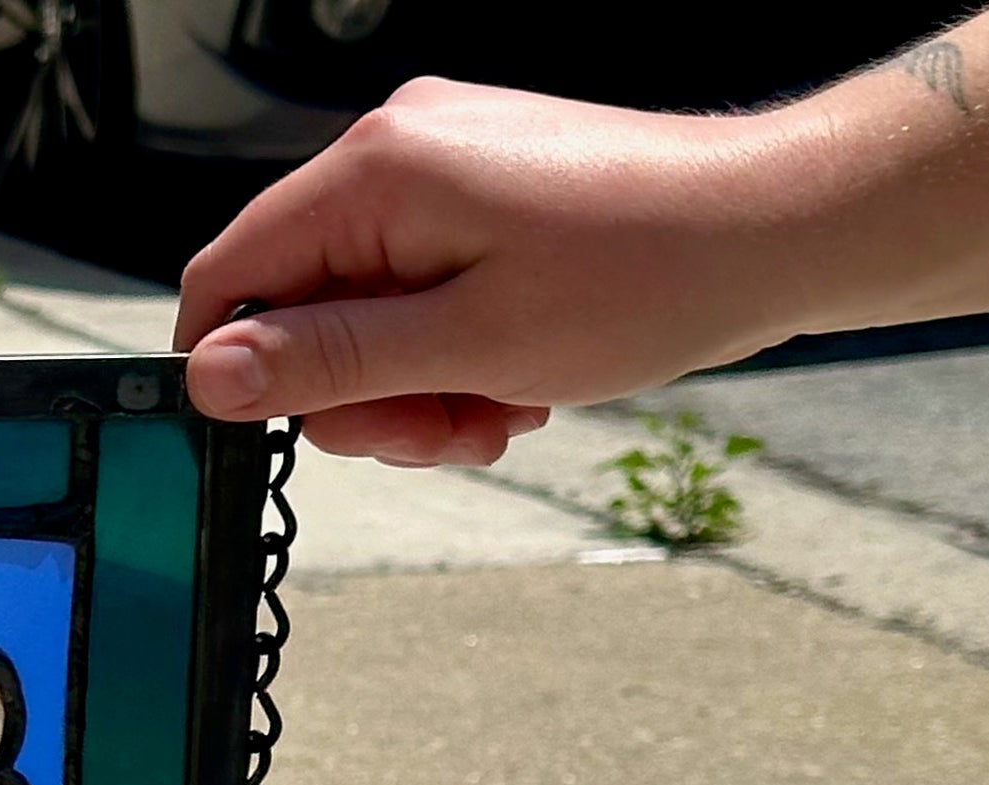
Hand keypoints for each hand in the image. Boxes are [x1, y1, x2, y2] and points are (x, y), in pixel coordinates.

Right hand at [175, 79, 810, 465]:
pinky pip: (421, 284)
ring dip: (413, 384)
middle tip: (439, 433)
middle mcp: (399, 148)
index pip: (231, 275)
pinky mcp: (485, 185)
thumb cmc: (648, 275)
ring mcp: (445, 161)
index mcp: (377, 172)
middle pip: (300, 301)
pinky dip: (451, 348)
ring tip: (493, 411)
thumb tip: (210, 375)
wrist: (778, 226)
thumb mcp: (468, 346)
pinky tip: (512, 378)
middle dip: (358, 390)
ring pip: (364, 306)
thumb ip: (327, 360)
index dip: (242, 369)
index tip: (307, 429)